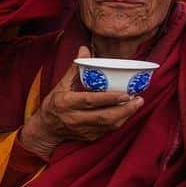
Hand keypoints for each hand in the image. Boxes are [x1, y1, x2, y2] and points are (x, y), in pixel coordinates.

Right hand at [19, 46, 142, 160]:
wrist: (46, 130)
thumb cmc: (54, 104)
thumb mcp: (61, 85)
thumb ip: (75, 69)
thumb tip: (85, 49)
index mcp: (66, 103)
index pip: (90, 101)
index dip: (109, 98)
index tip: (126, 93)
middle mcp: (74, 118)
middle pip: (103, 116)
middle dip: (124, 109)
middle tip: (138, 98)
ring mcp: (82, 130)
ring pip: (109, 125)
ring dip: (126, 115)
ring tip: (137, 104)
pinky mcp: (89, 137)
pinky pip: (108, 131)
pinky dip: (120, 121)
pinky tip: (127, 112)